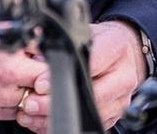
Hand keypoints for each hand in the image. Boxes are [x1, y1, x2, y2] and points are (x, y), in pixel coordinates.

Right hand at [0, 0, 48, 119]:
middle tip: (33, 60)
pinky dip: (15, 103)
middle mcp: (4, 74)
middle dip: (43, 68)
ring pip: (33, 98)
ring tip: (20, 76)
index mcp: (4, 46)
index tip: (38, 40)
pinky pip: (13, 113)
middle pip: (46, 76)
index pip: (45, 46)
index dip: (44, 43)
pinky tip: (4, 89)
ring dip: (32, 88)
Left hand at [17, 19, 147, 132]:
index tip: (40, 83)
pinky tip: (46, 120)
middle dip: (58, 102)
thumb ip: (62, 43)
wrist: (124, 51)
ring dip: (60, 117)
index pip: (92, 63)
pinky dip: (67, 124)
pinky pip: (91, 124)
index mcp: (117, 48)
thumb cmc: (101, 41)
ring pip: (91, 115)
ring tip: (34, 114)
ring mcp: (122, 97)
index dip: (64, 75)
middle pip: (92, 95)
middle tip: (32, 103)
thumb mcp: (84, 32)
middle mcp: (124, 75)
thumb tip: (35, 55)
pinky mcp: (116, 114)